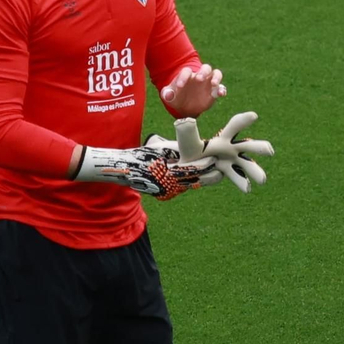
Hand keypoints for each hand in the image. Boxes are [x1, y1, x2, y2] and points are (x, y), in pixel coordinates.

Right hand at [73, 144, 217, 199]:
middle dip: (208, 176)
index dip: (202, 166)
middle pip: (193, 182)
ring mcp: (165, 192)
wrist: (122, 170)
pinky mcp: (164, 194)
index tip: (213, 160)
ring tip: (215, 172)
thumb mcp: (159, 149)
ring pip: (188, 185)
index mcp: (165, 173)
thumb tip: (196, 149)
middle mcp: (166, 186)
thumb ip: (176, 151)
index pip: (188, 170)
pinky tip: (200, 177)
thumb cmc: (141, 155)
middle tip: (220, 170)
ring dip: (201, 179)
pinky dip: (190, 182)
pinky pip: (181, 187)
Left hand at [160, 63, 225, 117]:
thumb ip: (167, 94)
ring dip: (216, 77)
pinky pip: (221, 87)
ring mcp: (208, 82)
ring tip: (214, 84)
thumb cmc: (177, 98)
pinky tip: (221, 94)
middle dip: (203, 72)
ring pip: (216, 73)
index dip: (183, 77)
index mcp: (187, 75)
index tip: (179, 87)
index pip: (186, 71)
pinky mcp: (214, 91)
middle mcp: (199, 76)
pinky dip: (222, 89)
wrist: (186, 107)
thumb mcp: (169, 97)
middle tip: (199, 79)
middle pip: (205, 67)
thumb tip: (167, 95)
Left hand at [188, 111, 275, 191]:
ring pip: (246, 165)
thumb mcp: (187, 143)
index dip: (244, 121)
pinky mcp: (228, 172)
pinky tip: (247, 189)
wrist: (187, 166)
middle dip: (258, 147)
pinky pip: (236, 178)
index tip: (254, 116)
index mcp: (222, 137)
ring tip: (262, 180)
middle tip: (269, 151)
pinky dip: (241, 182)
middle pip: (247, 146)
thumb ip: (187, 134)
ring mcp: (232, 161)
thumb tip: (185, 121)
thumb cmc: (187, 151)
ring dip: (255, 171)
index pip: (235, 126)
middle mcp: (231, 148)